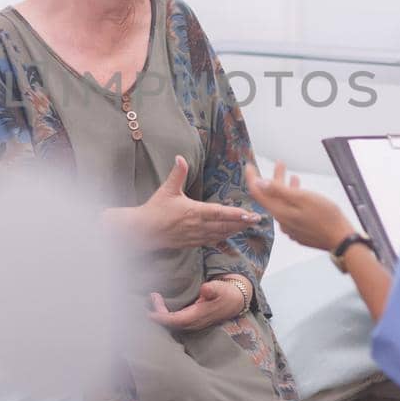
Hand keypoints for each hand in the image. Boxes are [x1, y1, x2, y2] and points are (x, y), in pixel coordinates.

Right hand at [110, 155, 260, 250]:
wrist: (142, 231)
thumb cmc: (154, 210)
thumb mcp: (166, 189)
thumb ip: (177, 173)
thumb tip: (180, 157)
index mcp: (193, 211)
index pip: (219, 213)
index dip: (236, 214)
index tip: (249, 214)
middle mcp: (197, 225)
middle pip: (224, 225)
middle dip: (242, 223)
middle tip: (257, 220)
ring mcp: (195, 236)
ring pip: (220, 234)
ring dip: (234, 230)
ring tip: (247, 226)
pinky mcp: (191, 243)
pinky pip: (211, 241)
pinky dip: (223, 238)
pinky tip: (230, 235)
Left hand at [148, 278, 247, 331]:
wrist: (235, 301)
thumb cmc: (226, 293)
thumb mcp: (221, 288)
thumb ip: (213, 289)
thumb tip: (205, 289)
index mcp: (198, 316)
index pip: (176, 320)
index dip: (163, 318)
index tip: (150, 313)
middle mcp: (194, 322)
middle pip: (171, 323)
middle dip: (158, 314)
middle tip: (152, 297)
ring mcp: (192, 322)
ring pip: (172, 323)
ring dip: (161, 314)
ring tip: (154, 298)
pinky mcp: (191, 319)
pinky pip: (175, 320)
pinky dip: (165, 314)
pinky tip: (160, 305)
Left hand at [245, 162, 354, 252]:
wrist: (341, 239)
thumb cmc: (326, 216)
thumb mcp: (302, 198)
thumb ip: (279, 190)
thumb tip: (259, 183)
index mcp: (280, 212)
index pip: (258, 193)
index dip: (252, 178)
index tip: (250, 166)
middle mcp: (282, 221)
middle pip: (272, 197)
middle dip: (275, 179)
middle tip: (280, 164)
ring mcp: (291, 227)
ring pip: (283, 204)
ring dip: (286, 189)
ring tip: (293, 176)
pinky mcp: (299, 231)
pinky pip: (291, 212)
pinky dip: (293, 200)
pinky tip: (300, 195)